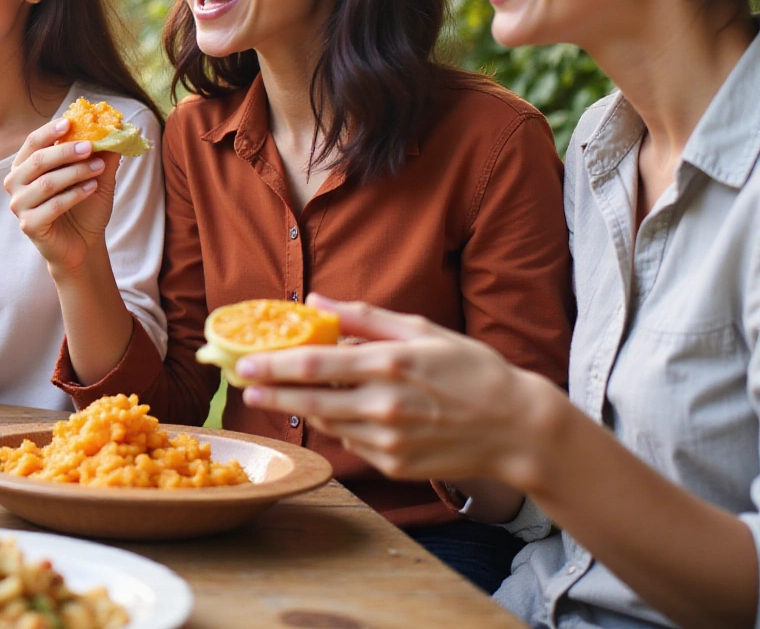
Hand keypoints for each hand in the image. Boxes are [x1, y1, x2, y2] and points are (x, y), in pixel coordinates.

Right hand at [4, 118, 116, 276]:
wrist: (83, 244)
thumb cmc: (84, 207)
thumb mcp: (95, 176)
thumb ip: (100, 154)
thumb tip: (114, 128)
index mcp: (24, 165)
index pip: (32, 142)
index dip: (49, 131)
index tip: (70, 122)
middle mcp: (15, 183)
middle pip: (38, 160)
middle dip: (66, 151)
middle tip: (90, 146)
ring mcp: (19, 205)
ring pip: (47, 182)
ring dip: (76, 173)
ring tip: (99, 169)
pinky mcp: (29, 225)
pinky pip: (53, 205)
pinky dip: (75, 195)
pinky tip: (92, 188)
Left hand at [235, 295, 562, 487]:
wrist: (518, 428)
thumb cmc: (473, 371)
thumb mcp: (423, 331)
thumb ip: (365, 316)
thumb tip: (317, 299)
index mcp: (389, 365)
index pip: (313, 365)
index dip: (272, 365)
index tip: (244, 362)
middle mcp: (384, 405)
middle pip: (307, 399)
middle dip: (269, 393)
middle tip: (245, 386)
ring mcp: (388, 440)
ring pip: (326, 423)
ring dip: (304, 408)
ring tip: (290, 394)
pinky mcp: (393, 464)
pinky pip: (351, 443)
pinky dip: (340, 426)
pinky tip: (345, 413)